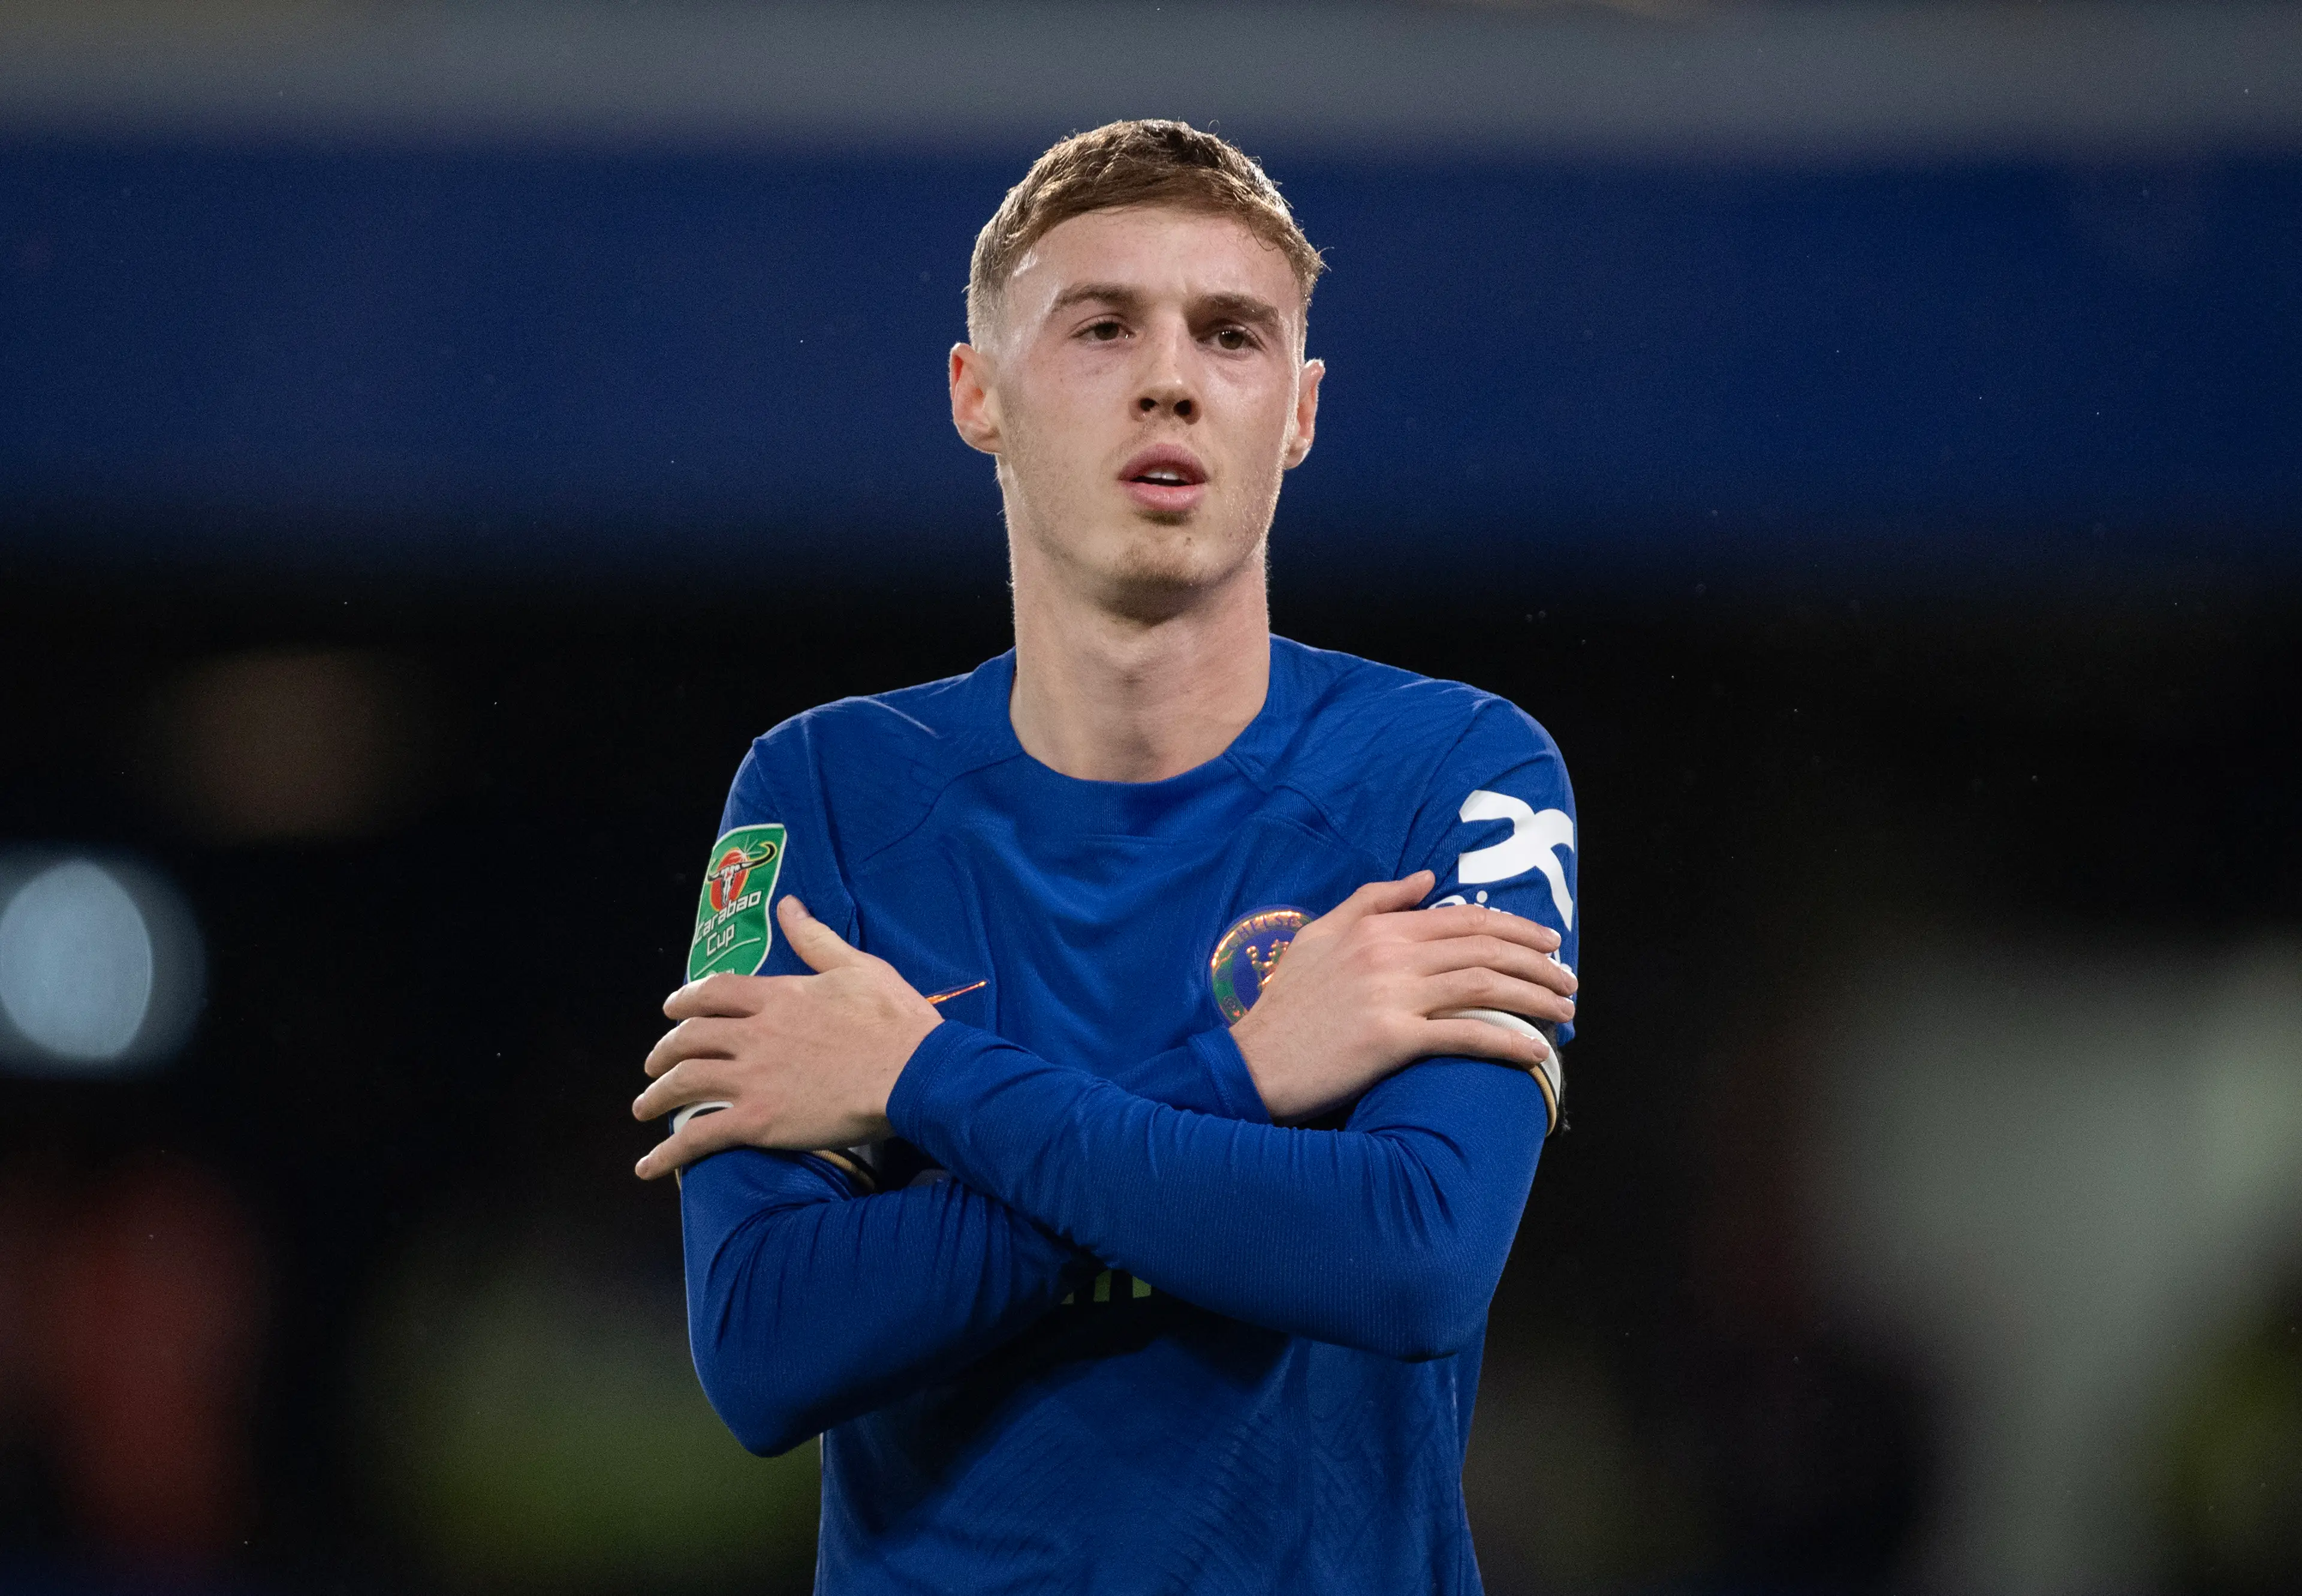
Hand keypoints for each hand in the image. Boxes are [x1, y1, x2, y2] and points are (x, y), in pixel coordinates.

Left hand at [631, 896, 942, 1179]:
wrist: (915, 1074)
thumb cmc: (895, 1020)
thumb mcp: (858, 965)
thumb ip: (816, 938)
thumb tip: (788, 904)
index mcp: (777, 996)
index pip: (713, 992)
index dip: (685, 1002)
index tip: (672, 1012)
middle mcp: (755, 1034)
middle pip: (689, 1038)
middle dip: (664, 1053)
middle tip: (654, 1066)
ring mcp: (753, 1079)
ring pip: (684, 1083)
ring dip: (656, 1097)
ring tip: (644, 1108)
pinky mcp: (758, 1121)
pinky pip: (699, 1137)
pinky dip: (669, 1153)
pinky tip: (649, 1166)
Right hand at [1227, 871, 1575, 1123]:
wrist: (1253, 1061)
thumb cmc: (1287, 1003)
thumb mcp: (1320, 934)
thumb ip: (1373, 901)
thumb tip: (1428, 878)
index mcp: (1377, 927)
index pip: (1465, 919)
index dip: (1516, 928)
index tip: (1548, 942)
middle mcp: (1389, 954)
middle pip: (1485, 948)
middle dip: (1538, 962)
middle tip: (1569, 980)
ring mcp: (1391, 995)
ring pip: (1485, 987)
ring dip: (1535, 998)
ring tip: (1565, 1012)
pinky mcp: (1392, 1039)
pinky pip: (1465, 1036)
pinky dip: (1508, 1041)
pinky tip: (1536, 1051)